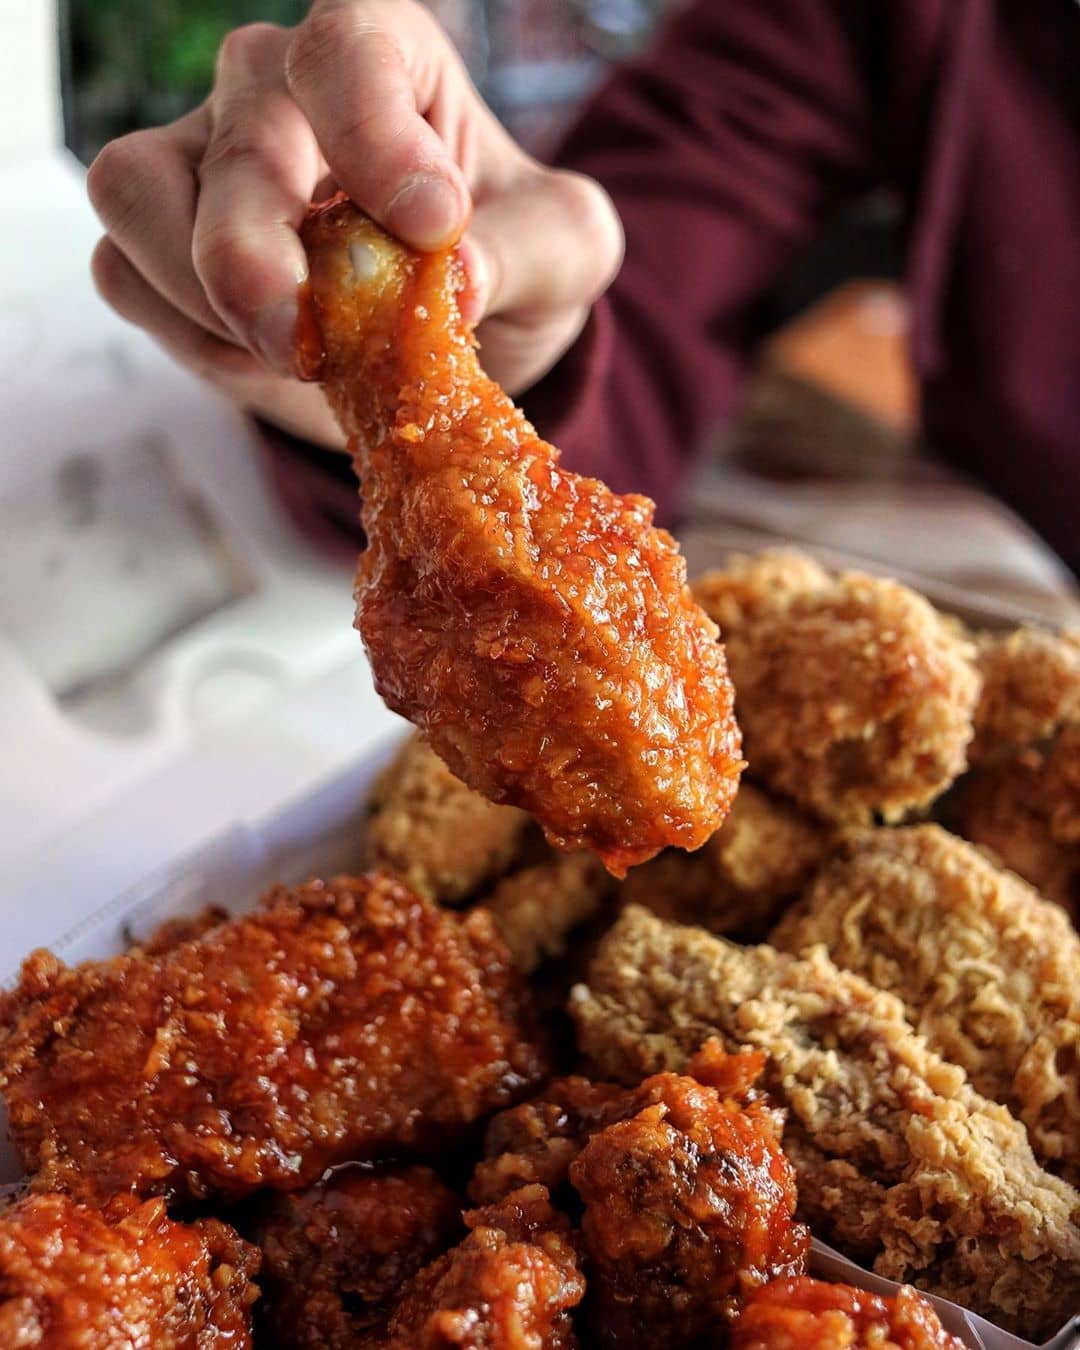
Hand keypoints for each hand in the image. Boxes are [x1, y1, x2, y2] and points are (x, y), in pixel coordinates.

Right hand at [87, 1, 622, 446]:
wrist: (450, 336)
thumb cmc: (506, 261)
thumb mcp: (562, 255)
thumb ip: (524, 251)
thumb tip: (453, 279)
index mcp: (384, 56)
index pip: (345, 51)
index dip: (374, 134)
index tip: (432, 227)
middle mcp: (275, 88)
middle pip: (235, 135)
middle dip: (258, 253)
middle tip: (306, 345)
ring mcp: (203, 159)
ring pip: (137, 192)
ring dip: (204, 294)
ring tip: (293, 354)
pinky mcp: (157, 242)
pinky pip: (124, 272)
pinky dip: (184, 332)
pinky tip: (257, 361)